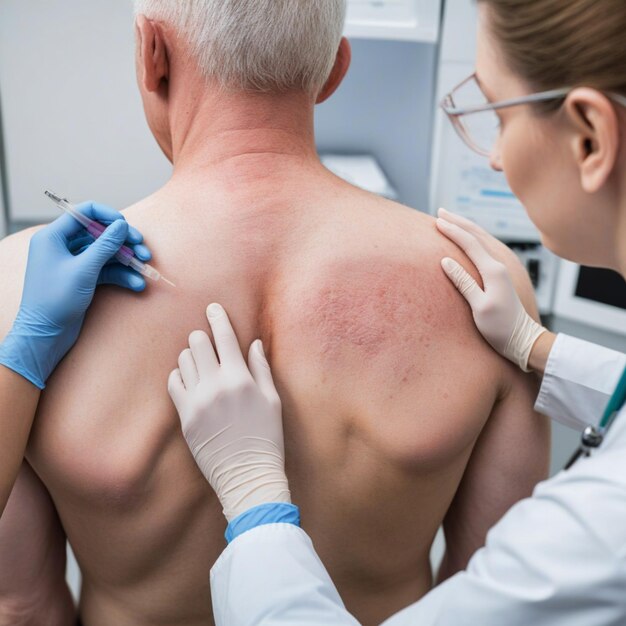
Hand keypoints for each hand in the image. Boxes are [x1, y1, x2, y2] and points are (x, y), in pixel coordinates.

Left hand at [0, 202, 150, 387]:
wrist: (45, 334)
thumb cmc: (55, 300)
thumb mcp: (84, 269)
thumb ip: (105, 245)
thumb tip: (122, 225)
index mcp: (53, 237)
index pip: (83, 213)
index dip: (108, 216)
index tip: (127, 226)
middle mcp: (63, 246)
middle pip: (100, 234)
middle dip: (124, 242)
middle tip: (143, 249)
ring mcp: (74, 263)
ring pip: (106, 253)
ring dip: (127, 260)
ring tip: (145, 268)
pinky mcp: (83, 279)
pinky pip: (106, 270)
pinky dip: (121, 276)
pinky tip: (136, 285)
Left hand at [168, 303, 289, 521]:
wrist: (248, 476)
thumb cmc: (267, 438)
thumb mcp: (272, 400)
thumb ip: (260, 368)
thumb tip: (253, 343)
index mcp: (240, 379)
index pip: (225, 337)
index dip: (218, 318)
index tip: (213, 308)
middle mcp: (216, 386)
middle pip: (197, 343)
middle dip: (202, 337)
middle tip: (208, 342)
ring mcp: (197, 402)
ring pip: (183, 360)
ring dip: (192, 356)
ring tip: (201, 364)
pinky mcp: (185, 418)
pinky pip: (173, 383)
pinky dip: (180, 376)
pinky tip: (190, 381)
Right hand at [435, 208, 545, 371]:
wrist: (523, 339)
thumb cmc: (500, 328)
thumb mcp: (479, 307)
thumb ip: (463, 282)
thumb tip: (445, 260)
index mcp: (493, 271)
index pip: (470, 243)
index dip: (452, 230)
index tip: (436, 222)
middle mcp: (499, 265)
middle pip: (477, 235)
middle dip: (458, 222)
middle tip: (440, 212)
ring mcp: (501, 270)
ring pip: (482, 240)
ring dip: (466, 227)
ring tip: (451, 220)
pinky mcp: (500, 276)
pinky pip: (485, 249)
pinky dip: (473, 239)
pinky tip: (468, 239)